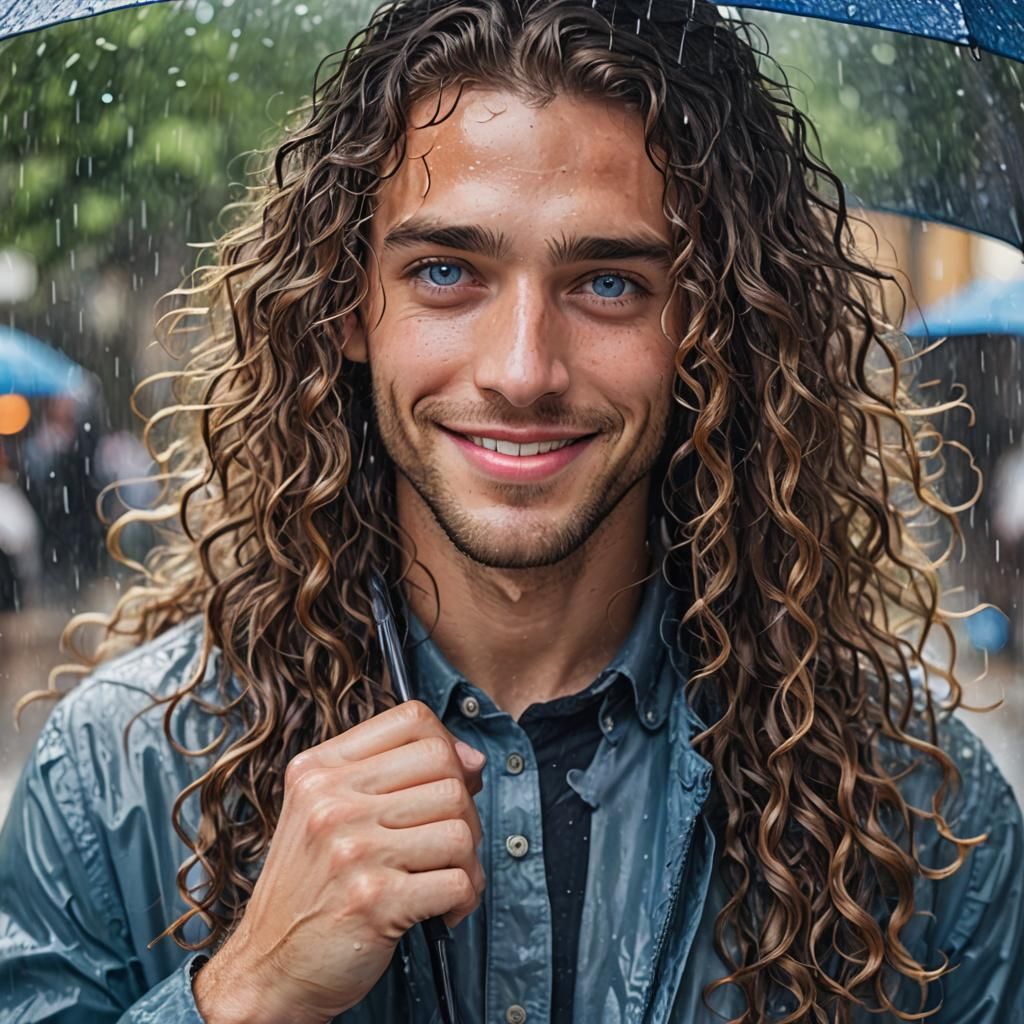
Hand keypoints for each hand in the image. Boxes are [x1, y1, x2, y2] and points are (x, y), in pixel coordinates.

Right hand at [193, 700, 486, 1023]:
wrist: (267, 969)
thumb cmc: (309, 890)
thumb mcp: (331, 815)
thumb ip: (395, 777)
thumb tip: (474, 759)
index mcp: (319, 771)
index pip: (412, 719)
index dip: (447, 746)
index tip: (447, 779)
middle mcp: (331, 803)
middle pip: (445, 769)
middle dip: (464, 807)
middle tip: (446, 842)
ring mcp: (352, 850)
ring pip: (460, 826)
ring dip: (467, 860)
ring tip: (444, 878)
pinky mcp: (374, 900)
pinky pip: (459, 880)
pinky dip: (464, 898)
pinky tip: (442, 909)